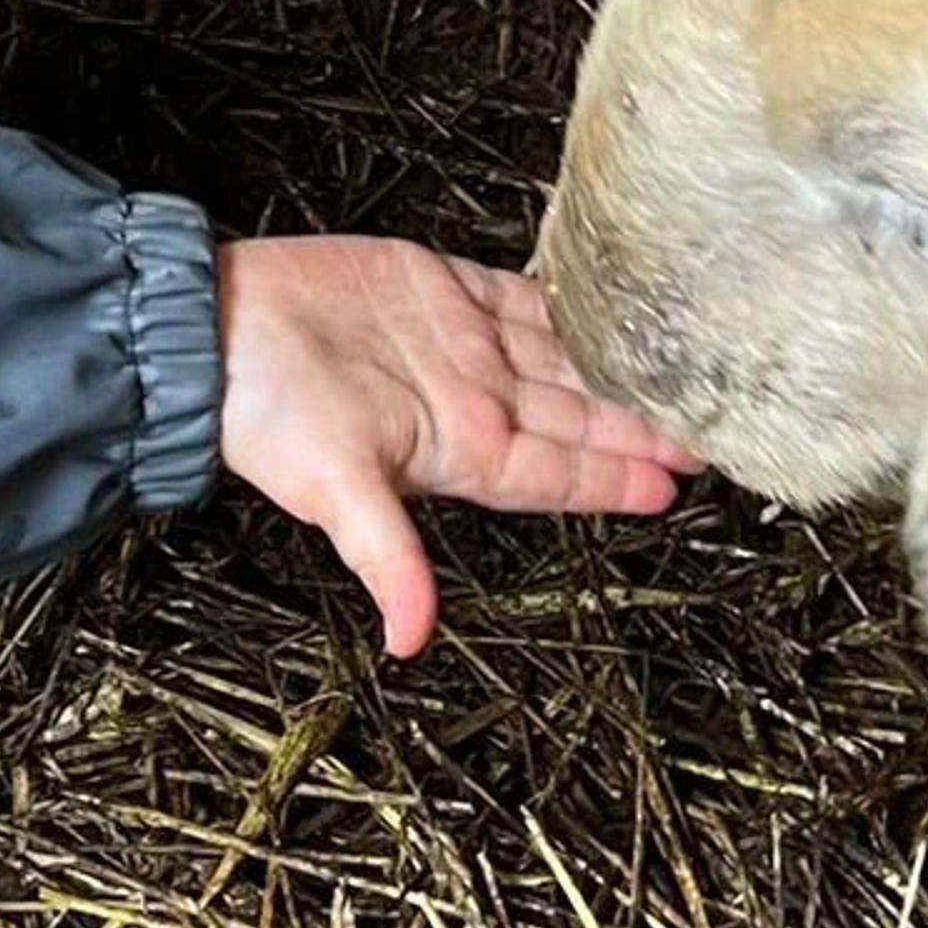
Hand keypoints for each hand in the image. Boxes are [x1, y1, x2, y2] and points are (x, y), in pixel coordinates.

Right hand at [214, 237, 700, 661]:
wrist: (218, 328)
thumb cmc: (264, 414)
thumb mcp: (333, 494)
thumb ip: (386, 561)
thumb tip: (410, 639)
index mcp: (461, 451)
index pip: (561, 474)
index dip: (618, 478)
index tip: (677, 483)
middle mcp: (472, 400)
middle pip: (578, 417)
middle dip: (640, 425)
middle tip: (709, 425)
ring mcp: (461, 343)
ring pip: (562, 356)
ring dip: (614, 365)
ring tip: (675, 367)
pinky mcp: (440, 288)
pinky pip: (521, 297)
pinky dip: (564, 301)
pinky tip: (603, 304)